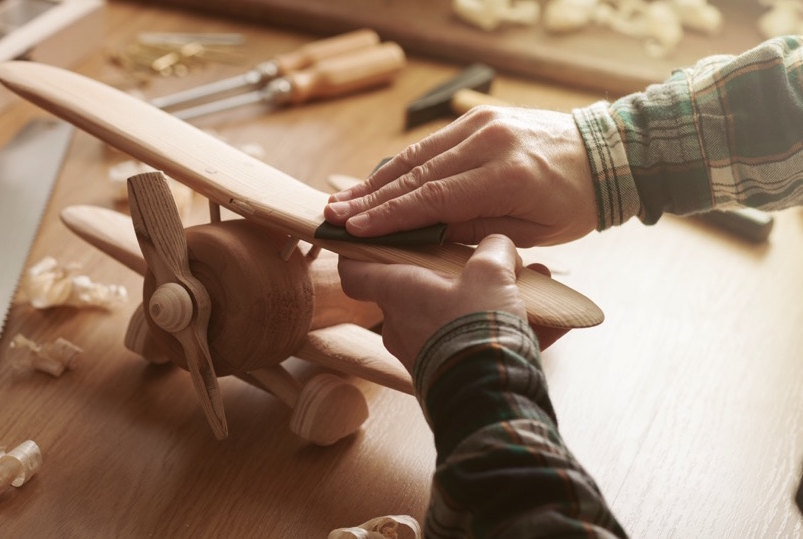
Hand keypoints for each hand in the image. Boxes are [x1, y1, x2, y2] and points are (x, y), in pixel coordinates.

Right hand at [324, 106, 597, 246]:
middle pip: (416, 174)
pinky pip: (432, 144)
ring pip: (417, 155)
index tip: (355, 229)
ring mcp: (482, 123)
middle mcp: (489, 141)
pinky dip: (402, 164)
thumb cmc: (573, 202)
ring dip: (377, 180)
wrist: (607, 153)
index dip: (390, 216)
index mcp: (506, 176)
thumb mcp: (531, 231)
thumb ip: (475, 231)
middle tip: (333, 215)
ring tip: (343, 199)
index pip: (433, 198)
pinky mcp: (478, 116)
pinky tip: (376, 180)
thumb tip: (423, 235)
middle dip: (370, 198)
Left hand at [338, 234, 564, 370]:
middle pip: (417, 288)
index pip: (355, 270)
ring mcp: (422, 352)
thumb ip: (493, 251)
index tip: (370, 239)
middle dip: (455, 273)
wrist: (488, 399)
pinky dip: (508, 332)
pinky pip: (476, 345)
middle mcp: (400, 324)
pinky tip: (554, 323)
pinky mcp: (446, 375)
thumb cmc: (476, 328)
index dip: (358, 251)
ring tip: (531, 289)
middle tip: (489, 262)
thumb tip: (498, 246)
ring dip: (488, 301)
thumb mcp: (491, 274)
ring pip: (453, 316)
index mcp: (397, 292)